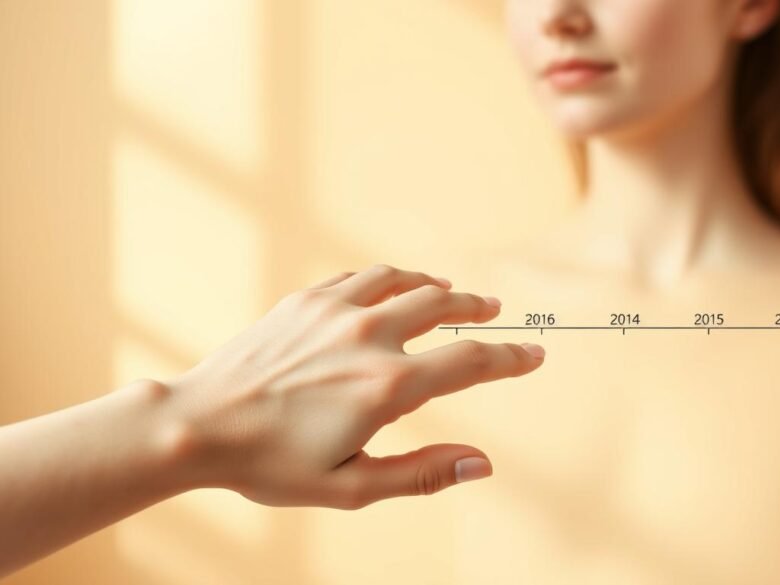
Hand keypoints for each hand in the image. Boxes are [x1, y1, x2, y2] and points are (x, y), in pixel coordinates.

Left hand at [159, 264, 545, 508]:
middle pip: (442, 306)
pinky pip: (360, 277)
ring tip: (449, 290)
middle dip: (475, 308)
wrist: (196, 427)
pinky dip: (388, 278)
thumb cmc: (272, 465)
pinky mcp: (304, 300)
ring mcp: (334, 311)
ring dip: (434, 285)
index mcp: (388, 386)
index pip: (470, 363)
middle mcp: (368, 337)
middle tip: (493, 310)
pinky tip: (392, 286)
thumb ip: (422, 473)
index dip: (510, 358)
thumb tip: (483, 464)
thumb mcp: (352, 486)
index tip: (533, 353)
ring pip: (402, 281)